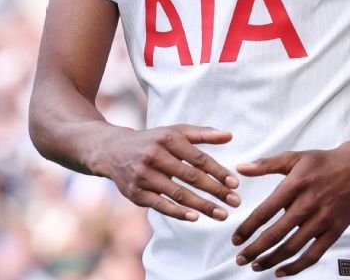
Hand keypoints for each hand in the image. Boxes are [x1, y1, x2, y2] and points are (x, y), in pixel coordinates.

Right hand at [96, 124, 241, 222]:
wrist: (113, 150)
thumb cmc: (153, 141)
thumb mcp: (174, 132)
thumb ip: (203, 134)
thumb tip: (230, 136)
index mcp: (168, 139)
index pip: (198, 158)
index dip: (218, 171)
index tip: (235, 183)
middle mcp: (155, 155)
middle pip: (190, 176)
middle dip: (215, 191)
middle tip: (236, 202)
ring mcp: (144, 175)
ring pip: (178, 193)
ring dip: (202, 206)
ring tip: (222, 215)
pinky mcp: (135, 193)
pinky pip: (160, 205)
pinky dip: (178, 212)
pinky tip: (195, 218)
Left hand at [231, 143, 349, 275]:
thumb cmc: (323, 163)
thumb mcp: (294, 158)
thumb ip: (266, 164)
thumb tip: (241, 168)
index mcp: (294, 185)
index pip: (265, 211)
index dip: (248, 228)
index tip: (236, 239)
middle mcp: (308, 204)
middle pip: (276, 234)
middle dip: (255, 249)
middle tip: (241, 259)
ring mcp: (322, 220)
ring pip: (293, 247)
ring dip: (272, 259)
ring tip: (257, 266)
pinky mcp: (334, 231)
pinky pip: (313, 254)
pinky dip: (296, 267)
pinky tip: (281, 271)